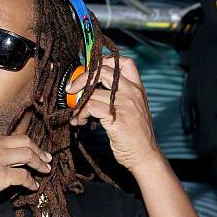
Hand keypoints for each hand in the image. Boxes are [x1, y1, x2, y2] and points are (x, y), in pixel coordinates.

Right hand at [0, 131, 51, 210]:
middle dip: (37, 149)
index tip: (26, 150)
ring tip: (45, 169)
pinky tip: (33, 186)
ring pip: (28, 155)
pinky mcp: (0, 176)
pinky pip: (23, 176)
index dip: (19, 145)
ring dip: (39, 163)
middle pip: (23, 141)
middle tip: (46, 156)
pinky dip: (31, 181)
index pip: (6, 138)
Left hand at [68, 55, 162, 172]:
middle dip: (82, 78)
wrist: (145, 156)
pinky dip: (81, 114)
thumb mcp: (134, 110)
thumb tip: (94, 91)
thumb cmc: (136, 136)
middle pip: (103, 71)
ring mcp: (125, 104)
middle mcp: (132, 93)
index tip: (91, 71)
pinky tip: (79, 122)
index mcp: (137, 89)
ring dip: (78, 105)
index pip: (125, 62)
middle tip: (72, 89)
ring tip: (76, 116)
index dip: (106, 61)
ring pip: (92, 93)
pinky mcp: (116, 118)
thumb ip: (121, 98)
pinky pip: (91, 107)